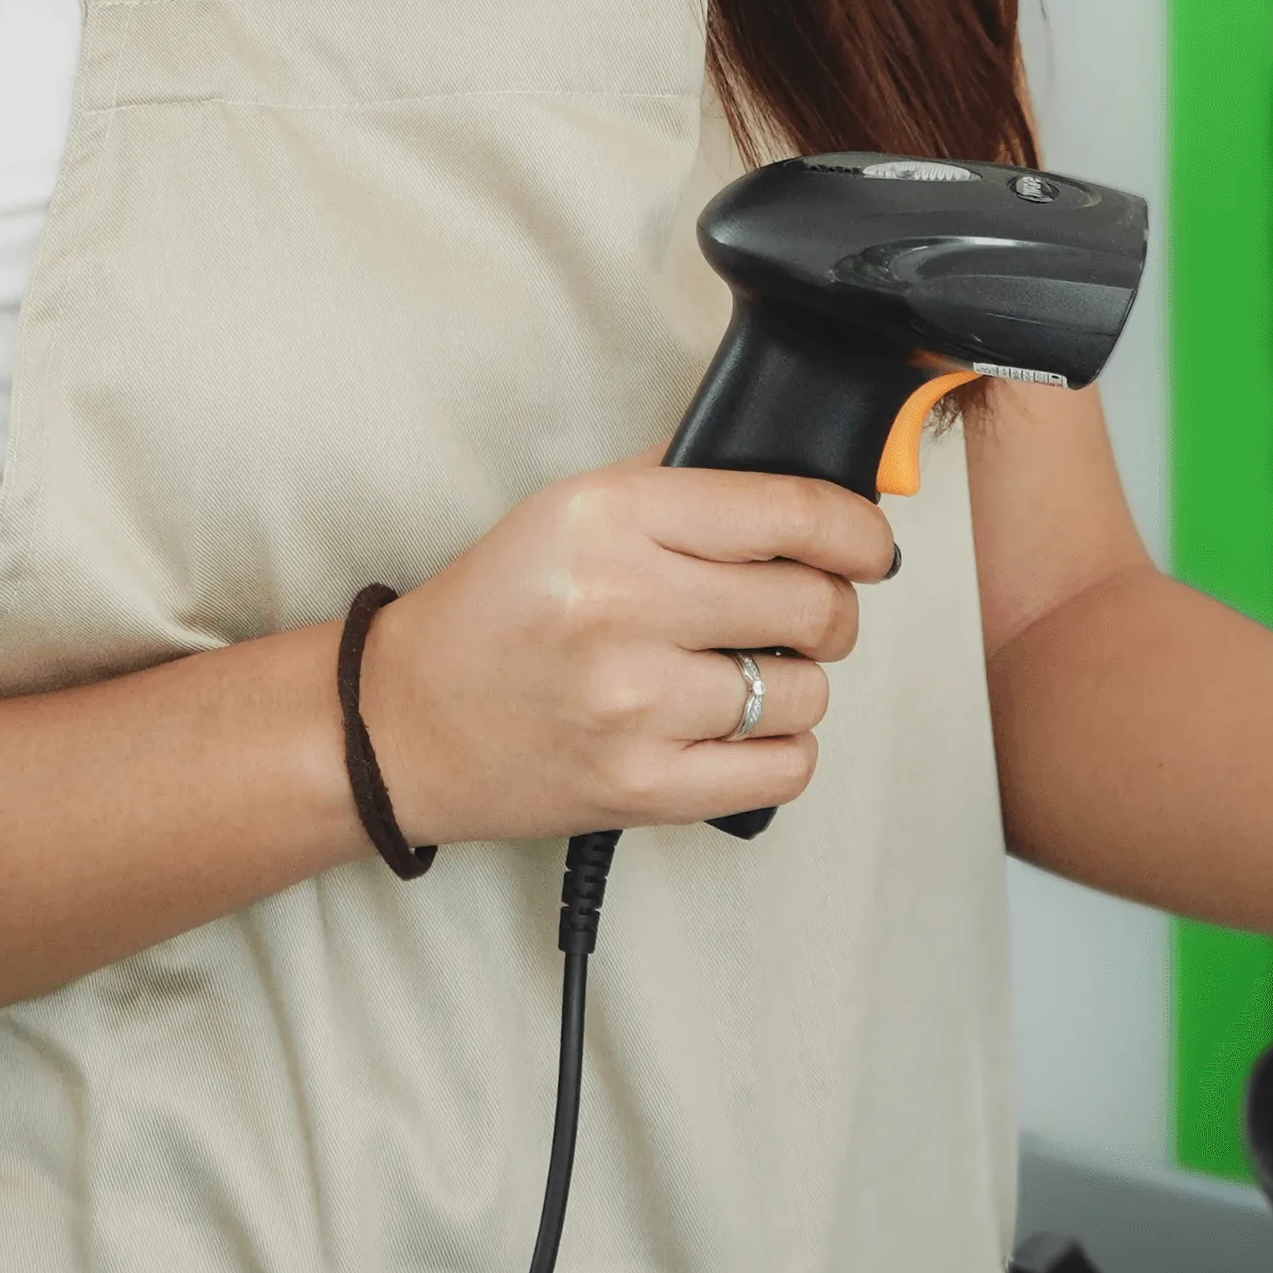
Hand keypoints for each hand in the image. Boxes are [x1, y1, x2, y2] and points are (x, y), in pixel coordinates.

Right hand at [358, 461, 898, 846]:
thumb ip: (679, 486)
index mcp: (610, 518)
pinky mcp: (642, 786)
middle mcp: (623, 604)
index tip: (867, 546)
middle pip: (815, 604)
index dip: (858, 531)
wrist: (405, 720)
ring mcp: (635, 703)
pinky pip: (783, 768)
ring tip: (741, 673)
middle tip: (794, 613)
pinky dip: (779, 749)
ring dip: (794, 682)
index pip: (792, 513)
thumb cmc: (495, 610)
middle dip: (826, 608)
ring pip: (807, 691)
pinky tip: (735, 728)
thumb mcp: (569, 507)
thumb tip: (804, 486)